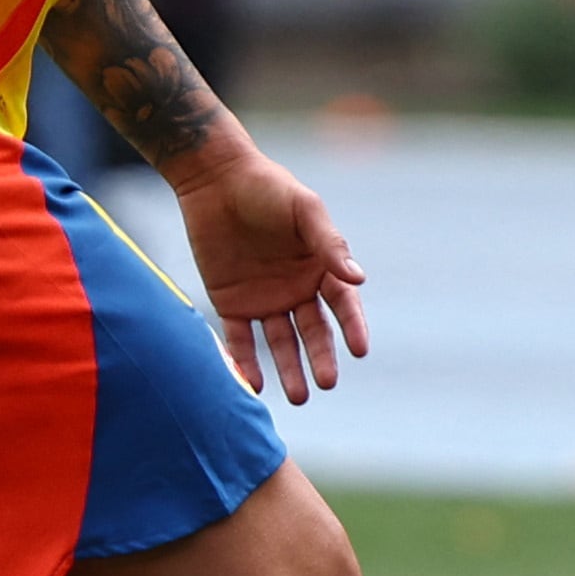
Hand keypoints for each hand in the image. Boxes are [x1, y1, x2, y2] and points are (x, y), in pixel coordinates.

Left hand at [170, 141, 369, 404]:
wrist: (214, 178)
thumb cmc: (266, 187)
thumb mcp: (304, 210)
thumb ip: (329, 244)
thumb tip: (360, 279)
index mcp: (320, 266)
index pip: (342, 304)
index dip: (352, 326)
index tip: (360, 350)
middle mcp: (296, 288)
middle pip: (313, 331)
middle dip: (321, 358)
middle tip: (326, 383)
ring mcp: (264, 298)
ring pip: (280, 342)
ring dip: (288, 369)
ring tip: (297, 397)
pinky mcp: (231, 303)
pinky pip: (240, 338)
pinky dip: (245, 361)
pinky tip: (252, 384)